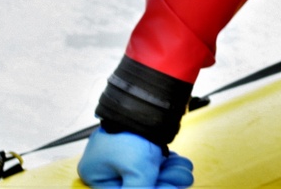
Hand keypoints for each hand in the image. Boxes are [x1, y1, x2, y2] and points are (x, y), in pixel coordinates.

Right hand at [77, 128, 193, 187]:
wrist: (143, 100)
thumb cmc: (130, 132)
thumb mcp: (136, 170)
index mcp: (96, 174)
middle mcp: (107, 165)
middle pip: (137, 183)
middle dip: (163, 184)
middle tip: (181, 183)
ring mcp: (123, 153)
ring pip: (149, 172)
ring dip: (169, 175)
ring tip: (185, 174)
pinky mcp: (138, 143)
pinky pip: (154, 160)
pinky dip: (168, 164)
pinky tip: (181, 165)